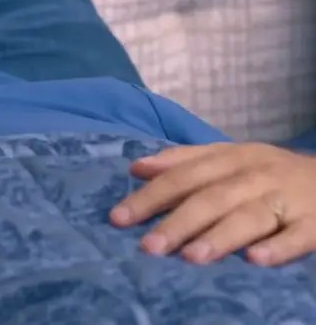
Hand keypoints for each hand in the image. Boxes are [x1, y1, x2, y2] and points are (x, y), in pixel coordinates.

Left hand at [109, 142, 315, 265]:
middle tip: (149, 246)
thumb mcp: (230, 158)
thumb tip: (136, 167)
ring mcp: (288, 199)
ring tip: (191, 257)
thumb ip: (184, 161)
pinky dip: (278, 248)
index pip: (184, 176)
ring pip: (250, 216)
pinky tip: (255, 260)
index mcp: (232, 158)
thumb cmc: (269, 173)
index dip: (151, 195)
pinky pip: (298, 236)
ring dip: (220, 236)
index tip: (119, 217)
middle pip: (212, 197)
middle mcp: (257, 175)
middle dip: (178, 222)